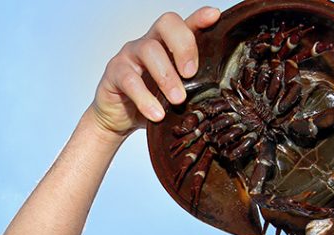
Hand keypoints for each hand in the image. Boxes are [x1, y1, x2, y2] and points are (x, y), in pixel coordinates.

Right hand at [88, 7, 220, 138]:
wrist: (119, 120)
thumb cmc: (152, 102)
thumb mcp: (177, 93)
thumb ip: (193, 87)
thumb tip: (219, 95)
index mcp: (168, 45)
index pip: (185, 23)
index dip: (199, 17)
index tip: (214, 16)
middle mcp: (149, 42)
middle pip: (166, 24)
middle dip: (183, 46)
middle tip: (191, 74)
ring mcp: (130, 55)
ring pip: (149, 50)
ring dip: (166, 76)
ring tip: (177, 100)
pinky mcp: (114, 72)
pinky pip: (130, 80)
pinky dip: (145, 99)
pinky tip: (156, 114)